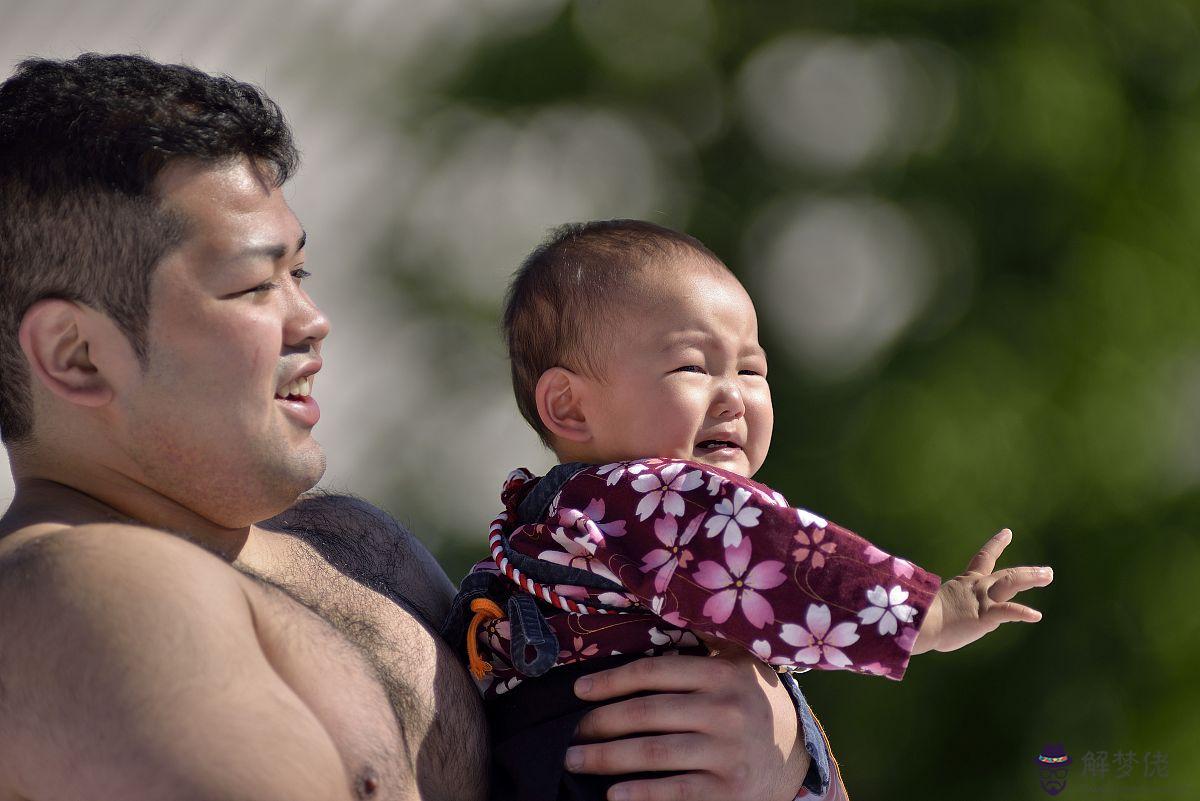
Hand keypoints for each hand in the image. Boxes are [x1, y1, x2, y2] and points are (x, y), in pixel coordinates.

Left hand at [565, 650, 809, 800]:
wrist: (798, 758)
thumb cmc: (754, 703)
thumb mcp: (740, 663)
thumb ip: (705, 638)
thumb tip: (657, 602)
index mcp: (721, 674)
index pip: (652, 672)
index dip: (609, 681)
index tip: (579, 691)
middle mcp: (725, 710)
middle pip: (644, 713)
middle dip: (598, 723)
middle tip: (570, 732)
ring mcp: (727, 753)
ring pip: (652, 753)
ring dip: (605, 758)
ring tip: (575, 760)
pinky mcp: (729, 792)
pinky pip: (675, 793)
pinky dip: (640, 794)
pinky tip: (613, 793)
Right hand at [913, 528, 1052, 654]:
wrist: (919, 622)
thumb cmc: (920, 617)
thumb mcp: (932, 606)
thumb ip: (938, 605)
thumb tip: (927, 610)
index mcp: (965, 583)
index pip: (983, 558)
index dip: (996, 545)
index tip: (1007, 533)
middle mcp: (977, 588)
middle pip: (1007, 574)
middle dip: (1029, 572)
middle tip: (1047, 571)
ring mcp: (982, 600)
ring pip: (1012, 582)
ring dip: (1031, 578)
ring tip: (1047, 575)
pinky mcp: (985, 616)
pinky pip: (1008, 612)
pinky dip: (1022, 612)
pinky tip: (1036, 615)